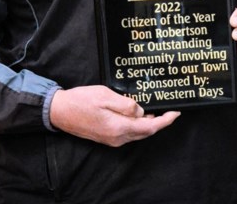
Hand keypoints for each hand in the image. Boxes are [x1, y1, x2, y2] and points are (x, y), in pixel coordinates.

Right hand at [48, 85, 180, 146]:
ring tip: (155, 110)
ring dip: (148, 123)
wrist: (60, 112)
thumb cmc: (81, 101)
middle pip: (145, 132)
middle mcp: (117, 138)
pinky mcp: (107, 137)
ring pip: (137, 133)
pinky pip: (128, 133)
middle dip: (159, 122)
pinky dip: (137, 125)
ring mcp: (112, 140)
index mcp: (119, 128)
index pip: (150, 126)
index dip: (165, 121)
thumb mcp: (105, 95)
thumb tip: (141, 111)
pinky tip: (137, 114)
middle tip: (169, 110)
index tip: (176, 113)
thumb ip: (126, 104)